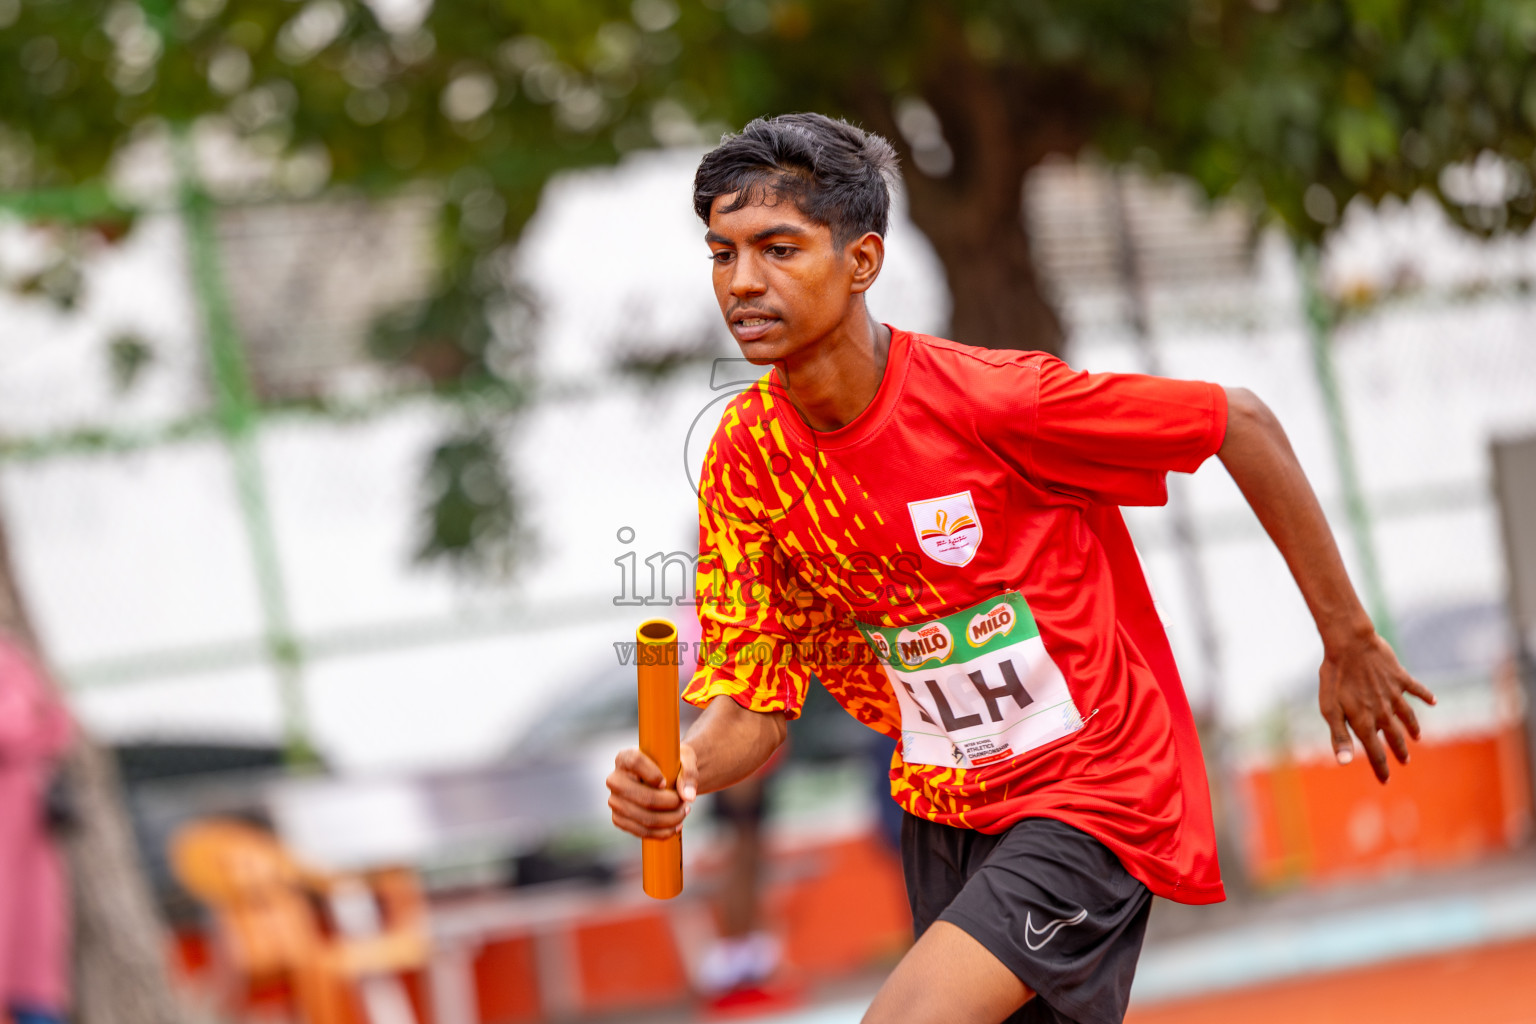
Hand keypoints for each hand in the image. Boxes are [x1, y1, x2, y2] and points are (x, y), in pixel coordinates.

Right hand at [605, 743, 699, 838]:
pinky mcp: (619, 819)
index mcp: (625, 757)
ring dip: (669, 820)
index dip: (652, 774)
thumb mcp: (685, 761)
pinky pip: (642, 831)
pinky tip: (676, 826)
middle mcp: (615, 779)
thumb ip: (689, 774)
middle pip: (642, 796)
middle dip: (669, 803)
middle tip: (684, 802)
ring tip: (684, 812)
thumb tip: (688, 796)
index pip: (634, 762)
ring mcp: (615, 801)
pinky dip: (662, 832)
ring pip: (644, 817)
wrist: (664, 779)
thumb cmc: (673, 765)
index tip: (666, 782)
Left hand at [1318, 631, 1435, 782]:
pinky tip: (1433, 701)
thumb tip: (1344, 763)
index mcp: (1365, 721)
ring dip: (1412, 728)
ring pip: (1407, 716)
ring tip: (1416, 738)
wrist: (1350, 645)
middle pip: (1393, 736)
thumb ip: (1339, 736)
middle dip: (1398, 750)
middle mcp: (1383, 711)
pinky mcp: (1400, 677)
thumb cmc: (1334, 677)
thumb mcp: (1330, 710)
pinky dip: (1425, 695)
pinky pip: (1416, 689)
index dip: (1380, 768)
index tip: (1385, 781)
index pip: (1375, 752)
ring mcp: (1394, 694)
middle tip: (1404, 761)